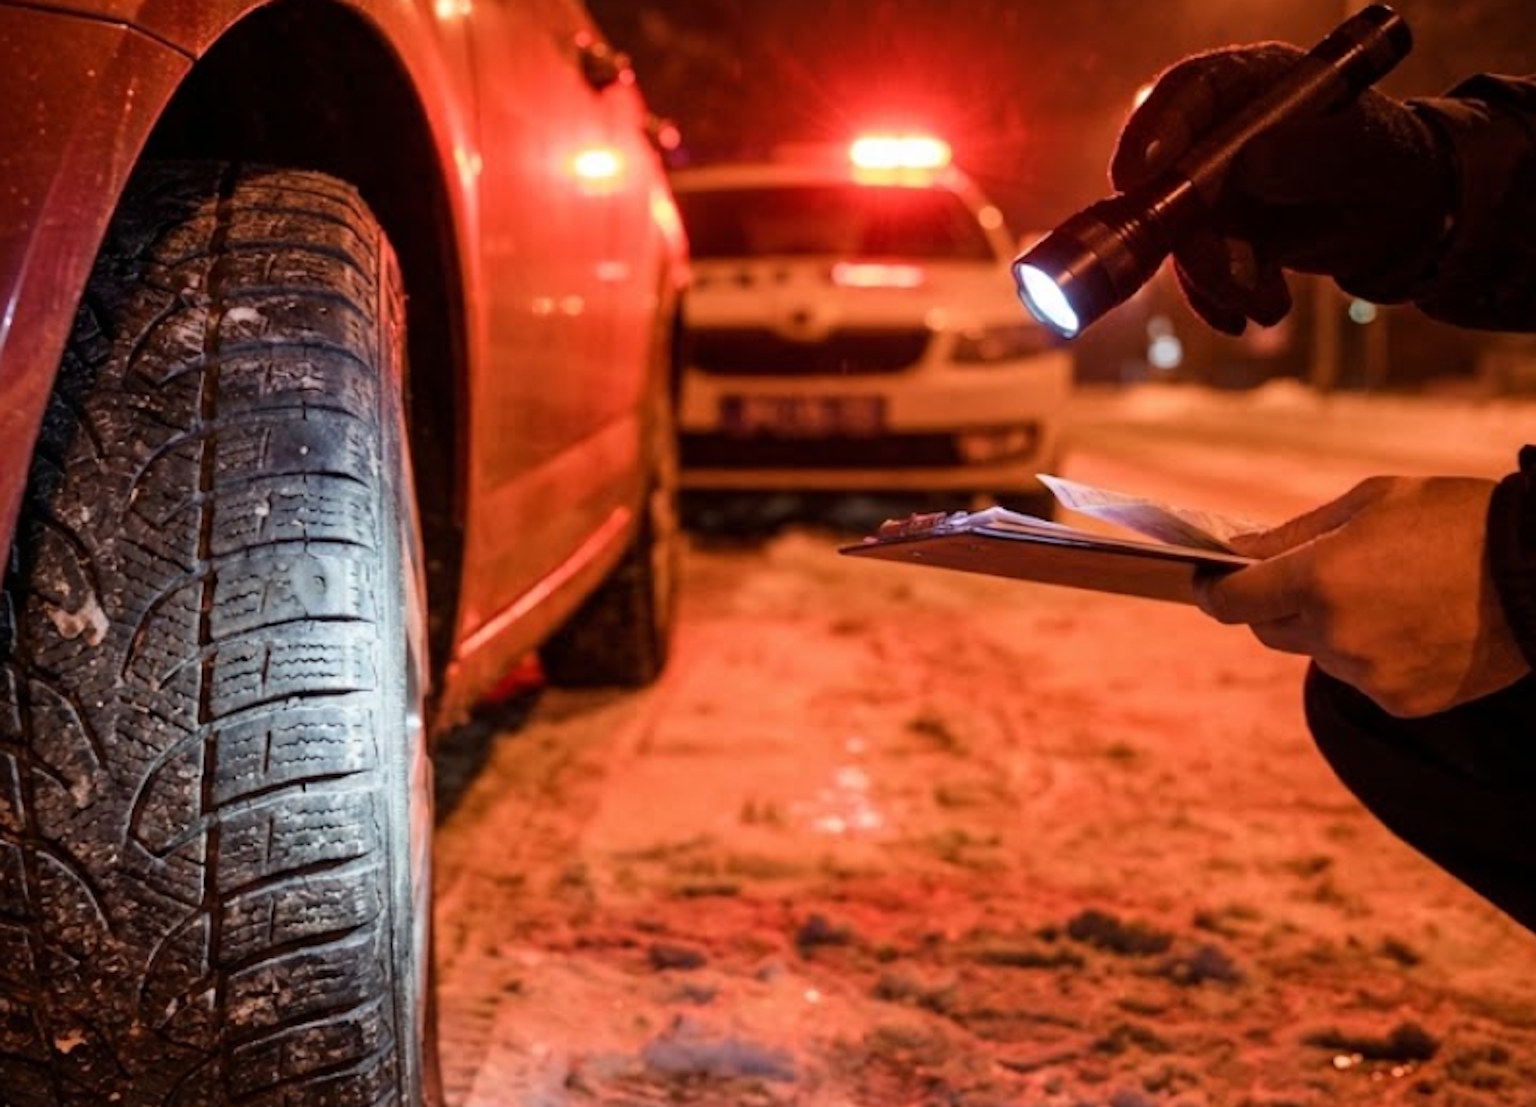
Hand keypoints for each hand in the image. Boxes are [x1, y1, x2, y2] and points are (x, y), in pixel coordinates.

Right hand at [1111, 43, 1454, 333]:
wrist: (1398, 212)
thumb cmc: (1390, 160)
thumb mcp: (1371, 153)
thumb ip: (1317, 153)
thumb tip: (1250, 165)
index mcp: (1256, 84)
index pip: (1191, 92)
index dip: (1159, 129)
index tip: (1142, 175)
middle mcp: (1221, 131)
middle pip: (1170, 174)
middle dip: (1189, 235)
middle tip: (1227, 278)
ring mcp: (1211, 183)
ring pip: (1180, 233)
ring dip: (1215, 278)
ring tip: (1268, 303)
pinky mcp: (1212, 231)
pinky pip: (1195, 268)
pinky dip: (1219, 298)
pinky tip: (1255, 311)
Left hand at [1193, 476, 1531, 716]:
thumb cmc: (1455, 520)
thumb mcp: (1371, 502)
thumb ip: (1295, 534)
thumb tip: (1240, 554)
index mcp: (1317, 579)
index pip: (1230, 602)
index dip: (1212, 592)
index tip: (1207, 582)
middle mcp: (1335, 634)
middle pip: (1268, 630)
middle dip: (1276, 604)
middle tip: (1311, 577)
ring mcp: (1368, 674)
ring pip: (1319, 654)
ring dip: (1331, 629)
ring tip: (1387, 594)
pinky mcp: (1402, 701)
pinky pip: (1363, 678)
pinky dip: (1373, 656)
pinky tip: (1415, 625)